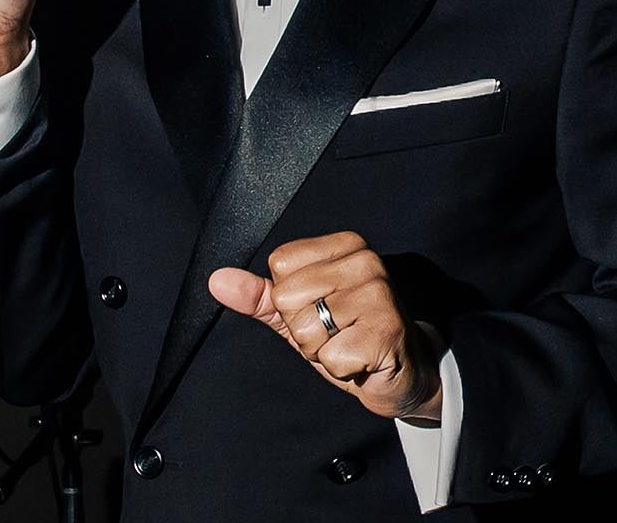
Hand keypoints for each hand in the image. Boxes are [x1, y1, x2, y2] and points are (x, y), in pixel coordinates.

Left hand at [209, 231, 442, 421]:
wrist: (400, 371)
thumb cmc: (348, 335)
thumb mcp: (298, 313)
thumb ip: (259, 296)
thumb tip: (217, 280)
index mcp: (345, 245)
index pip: (280, 268)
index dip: (291, 301)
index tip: (323, 309)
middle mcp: (365, 261)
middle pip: (288, 299)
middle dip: (305, 329)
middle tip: (337, 332)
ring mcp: (379, 295)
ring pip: (306, 329)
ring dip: (323, 350)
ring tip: (349, 343)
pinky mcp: (386, 332)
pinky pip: (331, 356)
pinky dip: (342, 367)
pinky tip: (362, 359)